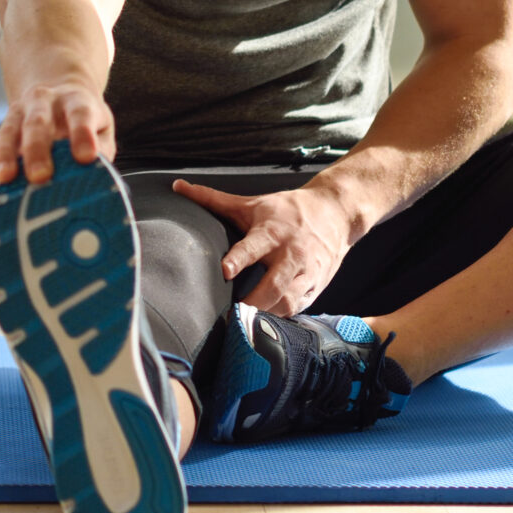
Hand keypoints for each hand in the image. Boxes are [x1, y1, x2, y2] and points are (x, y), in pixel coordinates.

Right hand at [0, 82, 114, 186]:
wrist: (59, 91)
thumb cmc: (86, 120)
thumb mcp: (102, 128)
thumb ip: (101, 151)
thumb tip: (94, 179)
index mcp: (76, 101)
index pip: (80, 114)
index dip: (82, 135)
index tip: (86, 157)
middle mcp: (46, 101)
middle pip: (39, 122)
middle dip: (37, 149)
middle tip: (41, 175)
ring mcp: (22, 111)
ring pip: (11, 130)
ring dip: (7, 155)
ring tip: (6, 177)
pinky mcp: (6, 125)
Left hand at [171, 178, 359, 314]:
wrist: (335, 214)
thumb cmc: (287, 210)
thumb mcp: (250, 203)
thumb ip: (213, 199)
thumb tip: (177, 186)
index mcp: (272, 232)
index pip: (253, 246)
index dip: (239, 258)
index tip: (225, 270)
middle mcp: (291, 254)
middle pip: (274, 284)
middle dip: (254, 301)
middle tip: (232, 315)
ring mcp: (307, 273)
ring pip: (288, 301)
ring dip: (266, 315)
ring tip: (244, 326)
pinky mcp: (316, 286)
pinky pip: (299, 309)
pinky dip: (281, 318)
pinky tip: (264, 326)